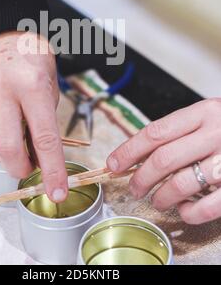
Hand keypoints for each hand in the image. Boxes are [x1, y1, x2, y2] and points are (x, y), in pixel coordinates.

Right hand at [0, 31, 67, 202]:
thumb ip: (45, 120)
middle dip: (22, 169)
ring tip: (17, 151)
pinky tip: (1, 140)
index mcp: (33, 85)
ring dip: (4, 160)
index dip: (53, 170)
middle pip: (9, 148)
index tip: (57, 192)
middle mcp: (4, 90)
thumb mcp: (50, 85)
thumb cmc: (32, 59)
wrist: (2, 35)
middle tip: (32, 168)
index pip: (44, 138)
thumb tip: (43, 158)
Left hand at [107, 99, 220, 224]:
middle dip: (141, 177)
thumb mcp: (208, 116)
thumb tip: (139, 154)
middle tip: (133, 187)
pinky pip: (208, 205)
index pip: (155, 132)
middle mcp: (216, 132)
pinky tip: (184, 211)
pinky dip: (190, 212)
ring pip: (182, 183)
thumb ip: (180, 130)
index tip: (114, 163)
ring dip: (162, 196)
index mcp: (203, 112)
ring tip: (158, 199)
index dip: (129, 150)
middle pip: (163, 158)